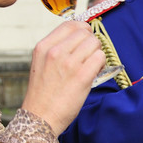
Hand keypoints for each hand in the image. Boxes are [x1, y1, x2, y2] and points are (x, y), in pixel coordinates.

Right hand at [21, 20, 106, 134]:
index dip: (82, 29)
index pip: (70, 24)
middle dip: (91, 43)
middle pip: (85, 32)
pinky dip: (101, 64)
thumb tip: (80, 37)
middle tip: (89, 56)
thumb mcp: (41, 64)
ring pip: (95, 43)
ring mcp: (69, 63)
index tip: (85, 38)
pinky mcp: (82, 76)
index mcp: (44, 47)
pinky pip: (100, 58)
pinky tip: (94, 73)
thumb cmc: (43, 93)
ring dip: (97, 53)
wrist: (40, 118)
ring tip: (91, 66)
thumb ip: (57, 49)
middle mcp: (55, 52)